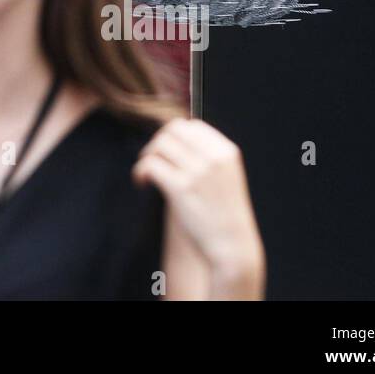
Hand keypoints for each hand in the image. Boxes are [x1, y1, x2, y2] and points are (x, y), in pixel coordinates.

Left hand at [131, 118, 264, 286]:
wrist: (233, 248)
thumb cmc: (224, 214)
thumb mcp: (224, 176)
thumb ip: (204, 156)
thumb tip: (171, 137)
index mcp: (226, 152)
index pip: (192, 125)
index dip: (173, 135)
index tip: (166, 150)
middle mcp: (213, 158)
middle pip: (173, 130)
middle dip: (158, 142)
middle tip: (151, 159)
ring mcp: (198, 172)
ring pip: (159, 145)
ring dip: (146, 156)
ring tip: (146, 174)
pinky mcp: (181, 189)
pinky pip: (150, 165)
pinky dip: (140, 171)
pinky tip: (141, 182)